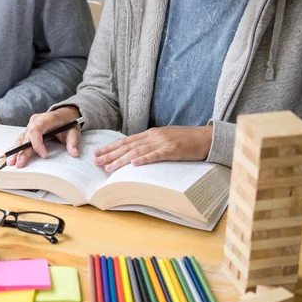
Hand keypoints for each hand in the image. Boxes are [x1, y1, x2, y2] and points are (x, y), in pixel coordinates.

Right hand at [7, 106, 81, 167]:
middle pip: (26, 137)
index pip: (36, 130)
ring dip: (15, 151)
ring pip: (21, 139)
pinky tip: (11, 158)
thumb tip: (74, 153)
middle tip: (19, 164)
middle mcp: (35, 121)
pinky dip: (16, 149)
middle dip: (22, 151)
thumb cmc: (68, 122)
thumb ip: (74, 141)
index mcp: (46, 118)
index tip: (44, 155)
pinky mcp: (28, 132)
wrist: (65, 115)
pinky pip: (21, 140)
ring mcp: (30, 126)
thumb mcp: (74, 130)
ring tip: (11, 162)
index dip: (37, 143)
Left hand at [93, 126, 212, 171]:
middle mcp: (153, 136)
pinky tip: (133, 165)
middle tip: (95, 161)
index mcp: (151, 133)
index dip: (111, 147)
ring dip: (121, 160)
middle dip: (110, 154)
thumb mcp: (165, 138)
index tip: (97, 153)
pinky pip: (156, 156)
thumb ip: (150, 144)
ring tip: (109, 167)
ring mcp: (162, 143)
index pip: (126, 141)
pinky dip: (144, 160)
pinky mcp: (172, 150)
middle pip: (127, 146)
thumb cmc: (186, 140)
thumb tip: (135, 153)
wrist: (206, 137)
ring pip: (137, 152)